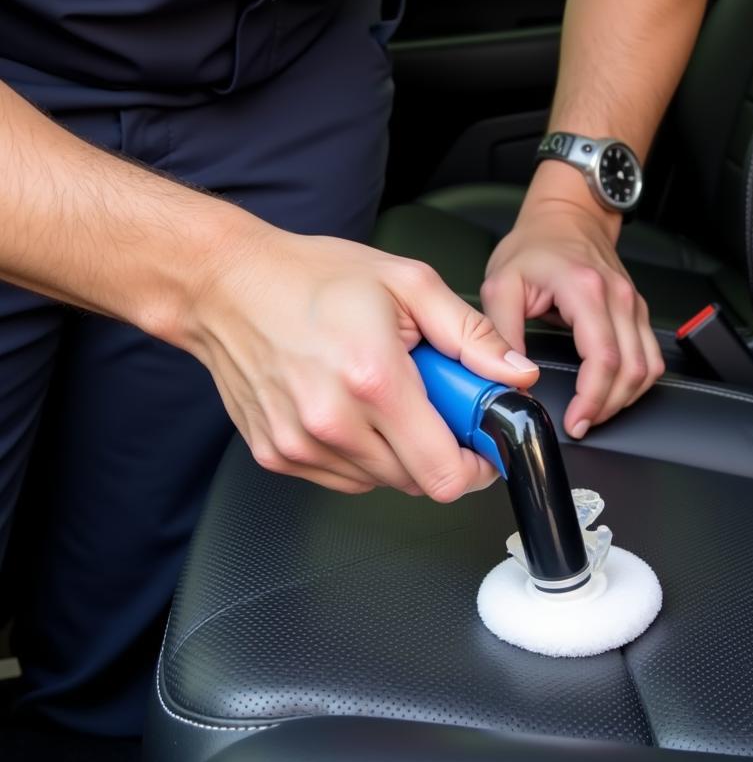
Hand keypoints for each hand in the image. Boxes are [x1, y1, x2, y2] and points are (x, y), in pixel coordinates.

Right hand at [182, 225, 539, 500]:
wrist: (226, 284)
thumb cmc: (310, 278)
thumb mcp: (409, 284)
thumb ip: (472, 335)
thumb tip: (516, 374)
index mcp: (374, 381)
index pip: (445, 473)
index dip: (475, 466)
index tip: (479, 445)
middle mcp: (333, 423)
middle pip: (418, 482)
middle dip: (438, 448)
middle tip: (427, 401)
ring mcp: (299, 445)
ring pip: (381, 482)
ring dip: (397, 450)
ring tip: (380, 395)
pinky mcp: (276, 455)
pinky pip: (344, 477)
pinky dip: (360, 452)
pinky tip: (349, 407)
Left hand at [482, 196, 663, 438]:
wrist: (566, 216)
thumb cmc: (535, 247)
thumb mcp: (501, 285)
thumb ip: (501, 332)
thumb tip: (510, 374)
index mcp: (585, 290)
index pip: (603, 357)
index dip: (593, 397)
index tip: (575, 420)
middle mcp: (618, 297)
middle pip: (631, 369)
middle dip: (607, 407)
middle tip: (580, 424)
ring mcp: (633, 304)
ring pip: (648, 367)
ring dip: (624, 398)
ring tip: (594, 413)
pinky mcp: (637, 312)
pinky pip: (651, 357)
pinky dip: (635, 382)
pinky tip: (612, 392)